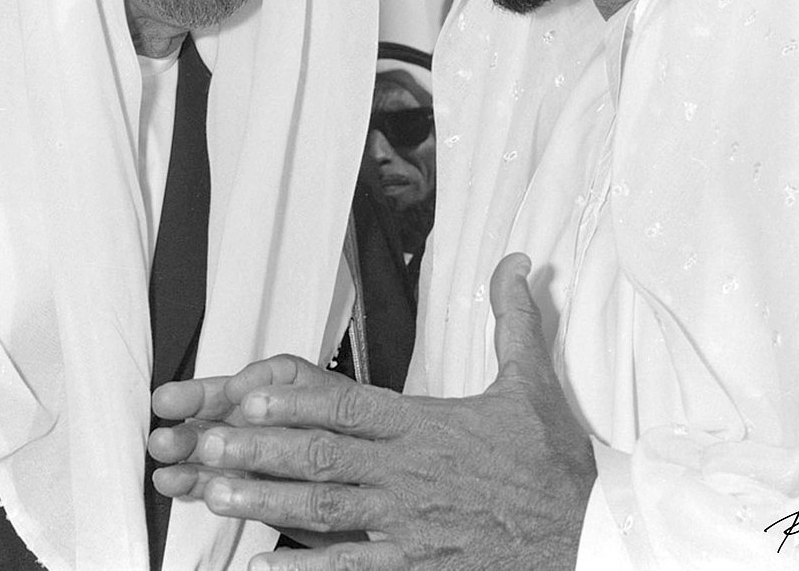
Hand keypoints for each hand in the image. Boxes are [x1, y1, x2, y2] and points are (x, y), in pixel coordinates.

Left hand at [149, 253, 594, 569]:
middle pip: (323, 456)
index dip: (296, 396)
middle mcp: (408, 473)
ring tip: (213, 494)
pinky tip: (258, 569)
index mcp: (426, 424)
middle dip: (260, 449)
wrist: (592, 536)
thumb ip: (513, 318)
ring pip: (325, 512)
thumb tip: (516, 258)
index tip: (248, 387)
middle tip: (205, 442)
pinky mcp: (420, 569)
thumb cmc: (553, 461)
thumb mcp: (532, 381)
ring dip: (266, 501)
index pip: (349, 404)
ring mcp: (409, 526)